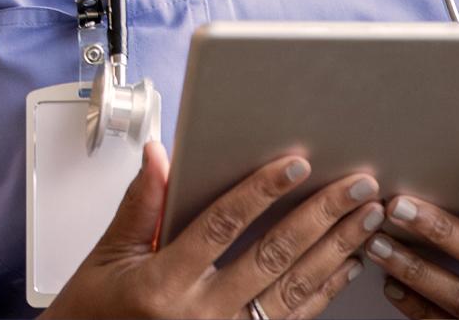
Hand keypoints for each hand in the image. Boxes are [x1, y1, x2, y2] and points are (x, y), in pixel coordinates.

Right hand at [43, 139, 383, 317]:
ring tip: (365, 220)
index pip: (222, 227)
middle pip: (271, 258)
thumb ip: (138, 206)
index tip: (295, 163)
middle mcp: (200, 318)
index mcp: (163, 286)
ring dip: (334, 252)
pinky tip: (344, 267)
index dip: (261, 192)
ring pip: (292, 292)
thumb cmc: (94, 319)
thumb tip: (160, 155)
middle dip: (320, 217)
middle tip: (356, 186)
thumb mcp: (106, 260)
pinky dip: (322, 294)